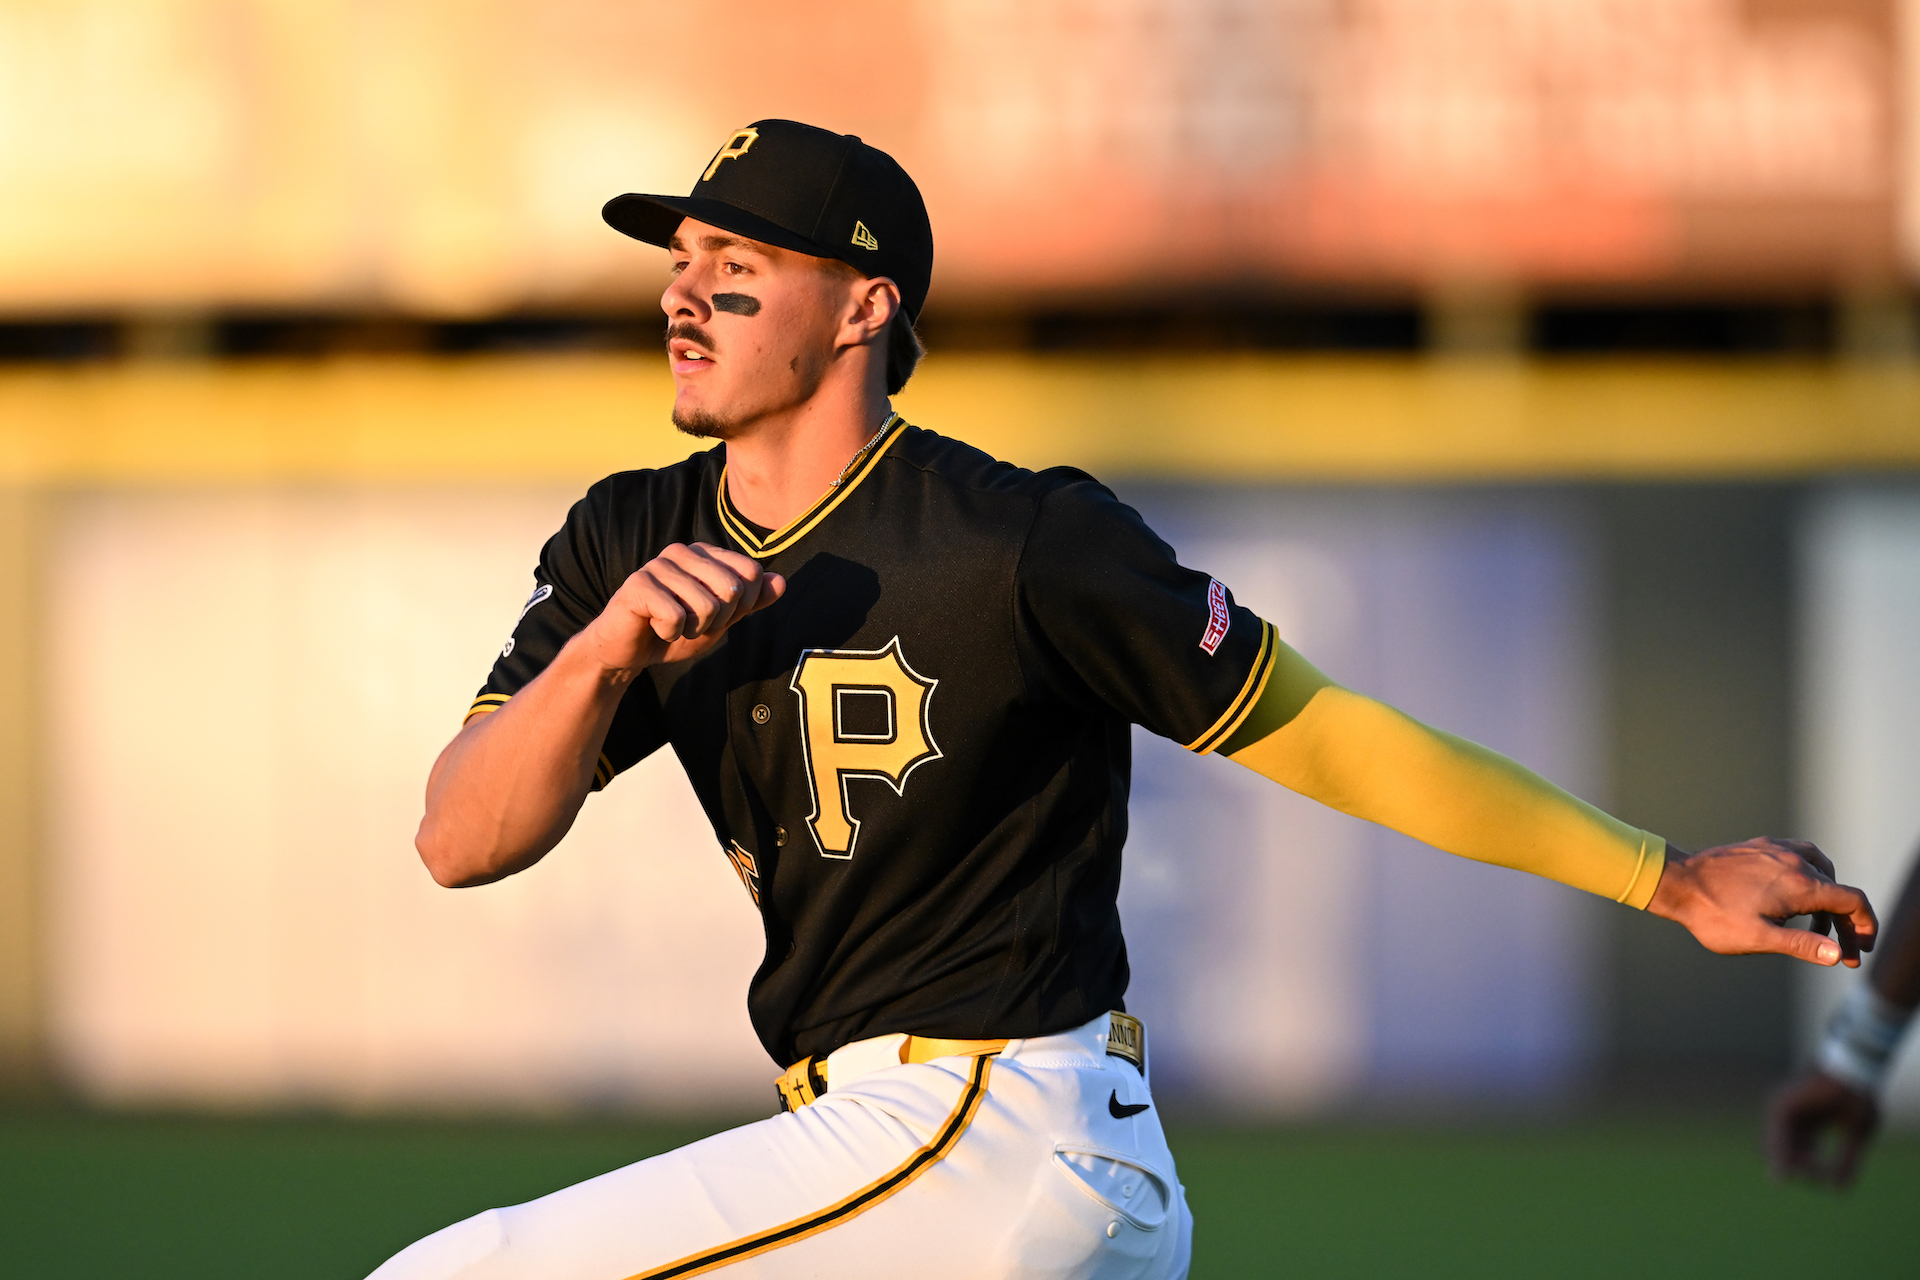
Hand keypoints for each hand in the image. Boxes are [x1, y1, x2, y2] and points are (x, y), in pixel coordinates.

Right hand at [581, 542, 784, 672]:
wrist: (629, 652)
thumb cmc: (676, 631)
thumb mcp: (721, 620)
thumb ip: (751, 602)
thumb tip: (781, 582)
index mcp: (705, 553)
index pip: (751, 573)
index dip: (743, 605)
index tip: (717, 615)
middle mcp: (682, 551)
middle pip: (732, 589)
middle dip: (717, 620)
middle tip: (692, 624)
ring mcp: (658, 565)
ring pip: (706, 606)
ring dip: (692, 629)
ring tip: (671, 626)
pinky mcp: (638, 585)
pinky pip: (676, 617)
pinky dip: (670, 633)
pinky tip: (654, 627)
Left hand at [1648, 837, 1876, 966]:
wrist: (1676, 881)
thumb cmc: (1713, 915)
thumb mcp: (1758, 938)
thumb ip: (1800, 945)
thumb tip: (1836, 954)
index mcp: (1800, 885)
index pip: (1853, 900)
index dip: (1866, 926)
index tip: (1860, 949)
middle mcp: (1795, 862)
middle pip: (1838, 891)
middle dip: (1846, 924)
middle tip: (1841, 954)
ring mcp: (1778, 850)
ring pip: (1822, 872)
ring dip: (1828, 901)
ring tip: (1818, 928)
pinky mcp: (1761, 847)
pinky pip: (1801, 857)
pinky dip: (1810, 878)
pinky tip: (1796, 896)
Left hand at [1766, 1070, 1878, 1187]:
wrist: (1856, 1072)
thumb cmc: (1859, 1097)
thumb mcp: (1857, 1135)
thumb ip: (1846, 1162)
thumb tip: (1837, 1191)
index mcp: (1808, 1120)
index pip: (1801, 1153)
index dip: (1812, 1171)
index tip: (1828, 1181)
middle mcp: (1791, 1115)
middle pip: (1785, 1153)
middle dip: (1800, 1171)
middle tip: (1817, 1181)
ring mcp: (1782, 1110)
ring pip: (1777, 1149)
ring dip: (1796, 1167)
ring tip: (1816, 1174)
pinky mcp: (1780, 1108)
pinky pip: (1776, 1140)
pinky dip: (1787, 1158)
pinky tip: (1800, 1169)